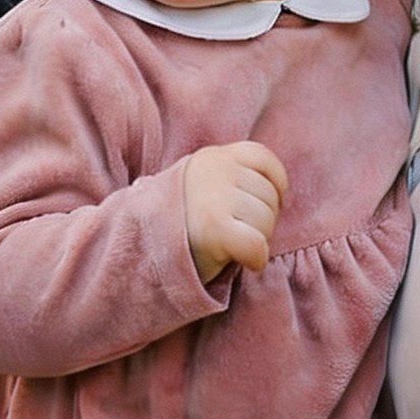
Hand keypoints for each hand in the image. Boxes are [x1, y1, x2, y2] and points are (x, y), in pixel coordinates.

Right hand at [184, 140, 288, 281]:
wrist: (141, 247)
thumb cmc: (181, 222)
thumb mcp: (202, 185)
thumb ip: (232, 178)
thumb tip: (278, 190)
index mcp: (212, 156)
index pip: (262, 158)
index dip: (275, 184)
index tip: (263, 205)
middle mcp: (214, 169)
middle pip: (268, 195)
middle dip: (263, 219)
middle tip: (239, 233)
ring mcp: (213, 196)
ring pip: (266, 220)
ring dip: (259, 240)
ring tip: (234, 245)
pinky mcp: (214, 226)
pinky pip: (257, 244)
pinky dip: (257, 258)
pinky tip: (246, 262)